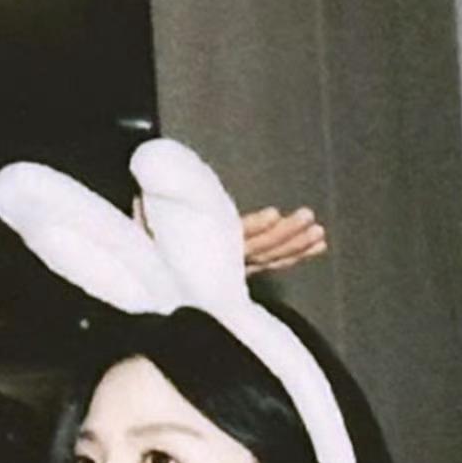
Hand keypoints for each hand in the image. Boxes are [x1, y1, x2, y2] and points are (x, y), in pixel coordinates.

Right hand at [130, 190, 327, 276]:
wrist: (150, 268)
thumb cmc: (148, 239)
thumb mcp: (145, 224)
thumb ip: (148, 211)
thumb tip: (142, 194)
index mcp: (204, 247)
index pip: (233, 237)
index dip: (254, 226)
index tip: (274, 214)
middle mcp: (223, 259)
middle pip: (260, 248)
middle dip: (287, 234)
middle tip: (309, 218)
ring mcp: (237, 263)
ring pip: (272, 256)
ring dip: (297, 243)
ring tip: (319, 231)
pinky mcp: (246, 264)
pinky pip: (275, 262)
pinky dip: (296, 253)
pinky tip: (317, 244)